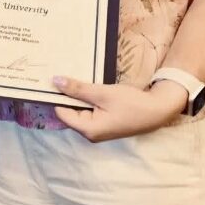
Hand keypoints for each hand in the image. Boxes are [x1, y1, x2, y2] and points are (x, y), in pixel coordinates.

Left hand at [52, 76, 187, 141]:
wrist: (157, 110)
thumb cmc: (131, 103)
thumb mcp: (103, 93)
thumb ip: (78, 89)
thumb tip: (55, 81)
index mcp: (88, 129)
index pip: (61, 112)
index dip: (53, 96)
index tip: (47, 79)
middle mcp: (90, 132)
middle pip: (69, 110)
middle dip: (64, 93)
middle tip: (56, 72)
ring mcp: (97, 128)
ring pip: (79, 108)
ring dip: (75, 93)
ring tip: (67, 74)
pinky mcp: (104, 122)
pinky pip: (88, 109)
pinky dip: (85, 97)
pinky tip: (83, 83)